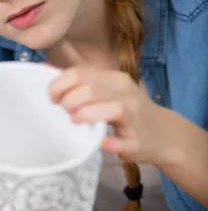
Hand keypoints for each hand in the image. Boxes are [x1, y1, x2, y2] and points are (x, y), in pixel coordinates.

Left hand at [49, 67, 169, 164]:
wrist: (165, 134)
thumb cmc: (127, 112)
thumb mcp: (106, 91)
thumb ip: (78, 81)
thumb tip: (44, 67)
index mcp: (113, 79)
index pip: (79, 73)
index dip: (59, 85)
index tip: (52, 99)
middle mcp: (124, 93)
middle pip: (90, 90)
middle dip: (69, 101)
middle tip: (65, 112)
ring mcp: (133, 117)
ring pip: (109, 109)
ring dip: (85, 115)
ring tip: (75, 121)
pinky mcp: (137, 141)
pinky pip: (121, 141)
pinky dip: (108, 142)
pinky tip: (99, 142)